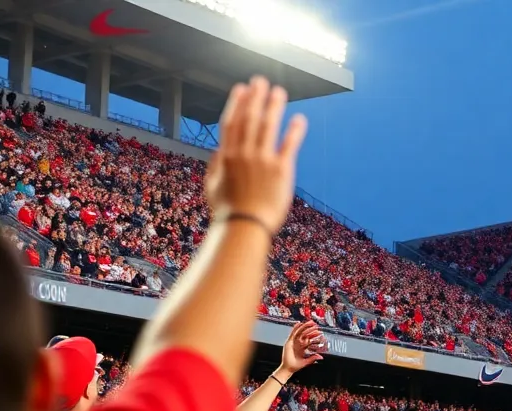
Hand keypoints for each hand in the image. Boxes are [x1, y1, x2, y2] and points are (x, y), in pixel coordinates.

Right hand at [206, 76, 306, 233]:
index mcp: (226, 155)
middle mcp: (243, 153)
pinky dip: (294, 131)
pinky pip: (289, 145)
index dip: (237, 103)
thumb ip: (215, 165)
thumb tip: (219, 150)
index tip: (241, 88)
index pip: (231, 122)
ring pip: (268, 126)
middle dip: (255, 97)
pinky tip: (300, 119)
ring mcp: (262, 160)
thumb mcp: (212, 186)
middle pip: (249, 118)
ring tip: (279, 92)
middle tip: (261, 81)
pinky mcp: (280, 170)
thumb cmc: (227, 212)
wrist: (244, 227)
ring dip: (274, 106)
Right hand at [280, 321, 323, 373]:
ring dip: (304, 327)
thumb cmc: (296, 366)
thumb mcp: (306, 361)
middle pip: (304, 334)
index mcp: (302, 347)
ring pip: (299, 333)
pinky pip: (292, 334)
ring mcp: (293, 343)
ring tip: (309, 322)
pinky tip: (298, 323)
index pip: (309, 339)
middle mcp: (298, 344)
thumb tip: (321, 357)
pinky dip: (295, 328)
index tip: (319, 331)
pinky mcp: (289, 343)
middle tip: (315, 324)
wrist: (288, 368)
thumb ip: (313, 358)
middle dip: (310, 329)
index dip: (313, 335)